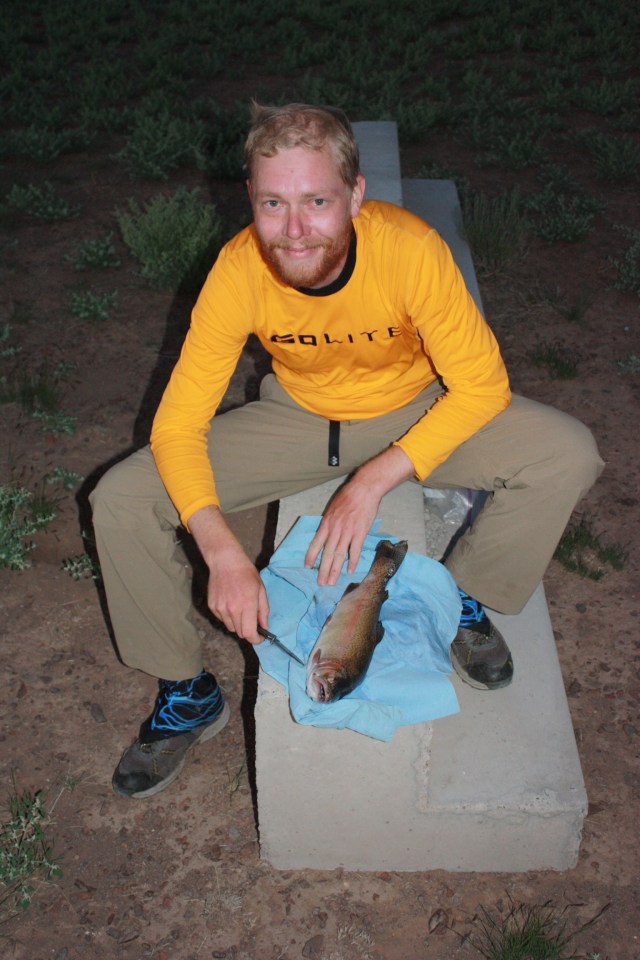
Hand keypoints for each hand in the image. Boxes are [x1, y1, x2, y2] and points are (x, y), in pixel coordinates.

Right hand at [188, 505, 268, 643]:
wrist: (225, 561)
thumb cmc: (246, 573)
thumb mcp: (260, 589)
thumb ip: (263, 610)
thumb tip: (265, 627)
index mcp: (247, 605)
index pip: (250, 633)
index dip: (256, 640)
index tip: (259, 638)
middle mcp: (232, 609)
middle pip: (240, 633)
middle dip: (248, 631)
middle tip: (251, 621)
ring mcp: (220, 609)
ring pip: (230, 628)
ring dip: (237, 624)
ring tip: (240, 609)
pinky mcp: (212, 606)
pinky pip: (222, 620)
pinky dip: (228, 617)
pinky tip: (230, 603)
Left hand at [305, 477, 379, 585]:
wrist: (364, 489)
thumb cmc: (349, 496)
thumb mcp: (333, 507)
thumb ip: (330, 521)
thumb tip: (326, 532)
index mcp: (327, 522)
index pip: (316, 543)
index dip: (311, 556)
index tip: (308, 566)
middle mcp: (335, 529)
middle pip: (327, 553)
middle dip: (323, 569)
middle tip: (320, 583)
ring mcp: (347, 532)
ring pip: (339, 555)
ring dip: (335, 570)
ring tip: (331, 582)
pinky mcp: (360, 532)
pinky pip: (354, 550)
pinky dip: (352, 562)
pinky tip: (350, 571)